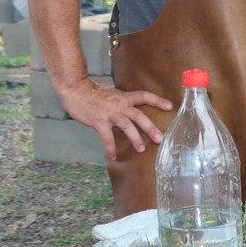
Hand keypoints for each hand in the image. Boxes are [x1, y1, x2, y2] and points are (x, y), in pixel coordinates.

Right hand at [57, 79, 172, 160]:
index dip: (158, 100)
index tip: (170, 106)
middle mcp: (119, 104)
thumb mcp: (111, 93)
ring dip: (135, 138)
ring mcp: (109, 113)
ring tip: (141, 150)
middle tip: (159, 138)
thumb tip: (129, 109)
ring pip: (126, 126)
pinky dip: (110, 148)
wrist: (75, 89)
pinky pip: (107, 137)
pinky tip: (113, 157)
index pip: (144, 96)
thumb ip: (121, 101)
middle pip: (139, 115)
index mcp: (124, 97)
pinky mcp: (98, 121)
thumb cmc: (92, 92)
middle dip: (150, 127)